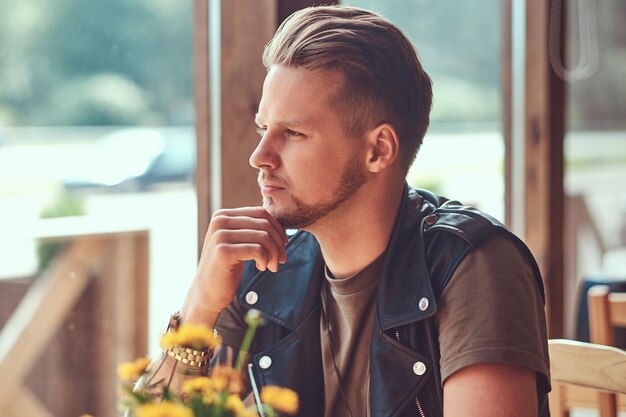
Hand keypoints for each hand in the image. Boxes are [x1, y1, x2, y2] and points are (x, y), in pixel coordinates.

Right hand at [181, 207, 287, 326]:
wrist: (207, 293)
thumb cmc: (227, 268)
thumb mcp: (238, 242)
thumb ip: (252, 229)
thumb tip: (282, 225)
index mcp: (223, 215)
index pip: (260, 213)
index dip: (278, 228)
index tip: (283, 244)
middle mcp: (219, 222)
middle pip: (264, 224)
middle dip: (278, 243)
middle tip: (281, 260)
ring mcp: (220, 236)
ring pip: (263, 237)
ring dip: (274, 254)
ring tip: (272, 266)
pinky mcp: (224, 252)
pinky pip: (257, 250)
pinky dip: (265, 260)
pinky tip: (261, 267)